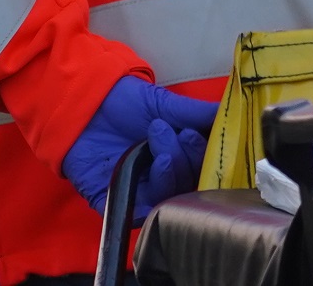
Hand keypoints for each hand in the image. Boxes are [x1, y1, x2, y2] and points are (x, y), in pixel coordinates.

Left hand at [62, 76, 217, 219]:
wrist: (81, 100)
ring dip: (172, 171)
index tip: (197, 133)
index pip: (200, 169)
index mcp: (175, 157)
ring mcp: (139, 191)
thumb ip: (197, 114)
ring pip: (169, 198)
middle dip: (187, 159)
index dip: (204, 156)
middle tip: (178, 132)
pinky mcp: (116, 201)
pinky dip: (154, 192)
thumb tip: (230, 115)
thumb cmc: (122, 102)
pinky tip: (157, 164)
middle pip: (187, 186)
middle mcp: (160, 178)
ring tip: (160, 141)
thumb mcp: (165, 104)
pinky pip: (141, 211)